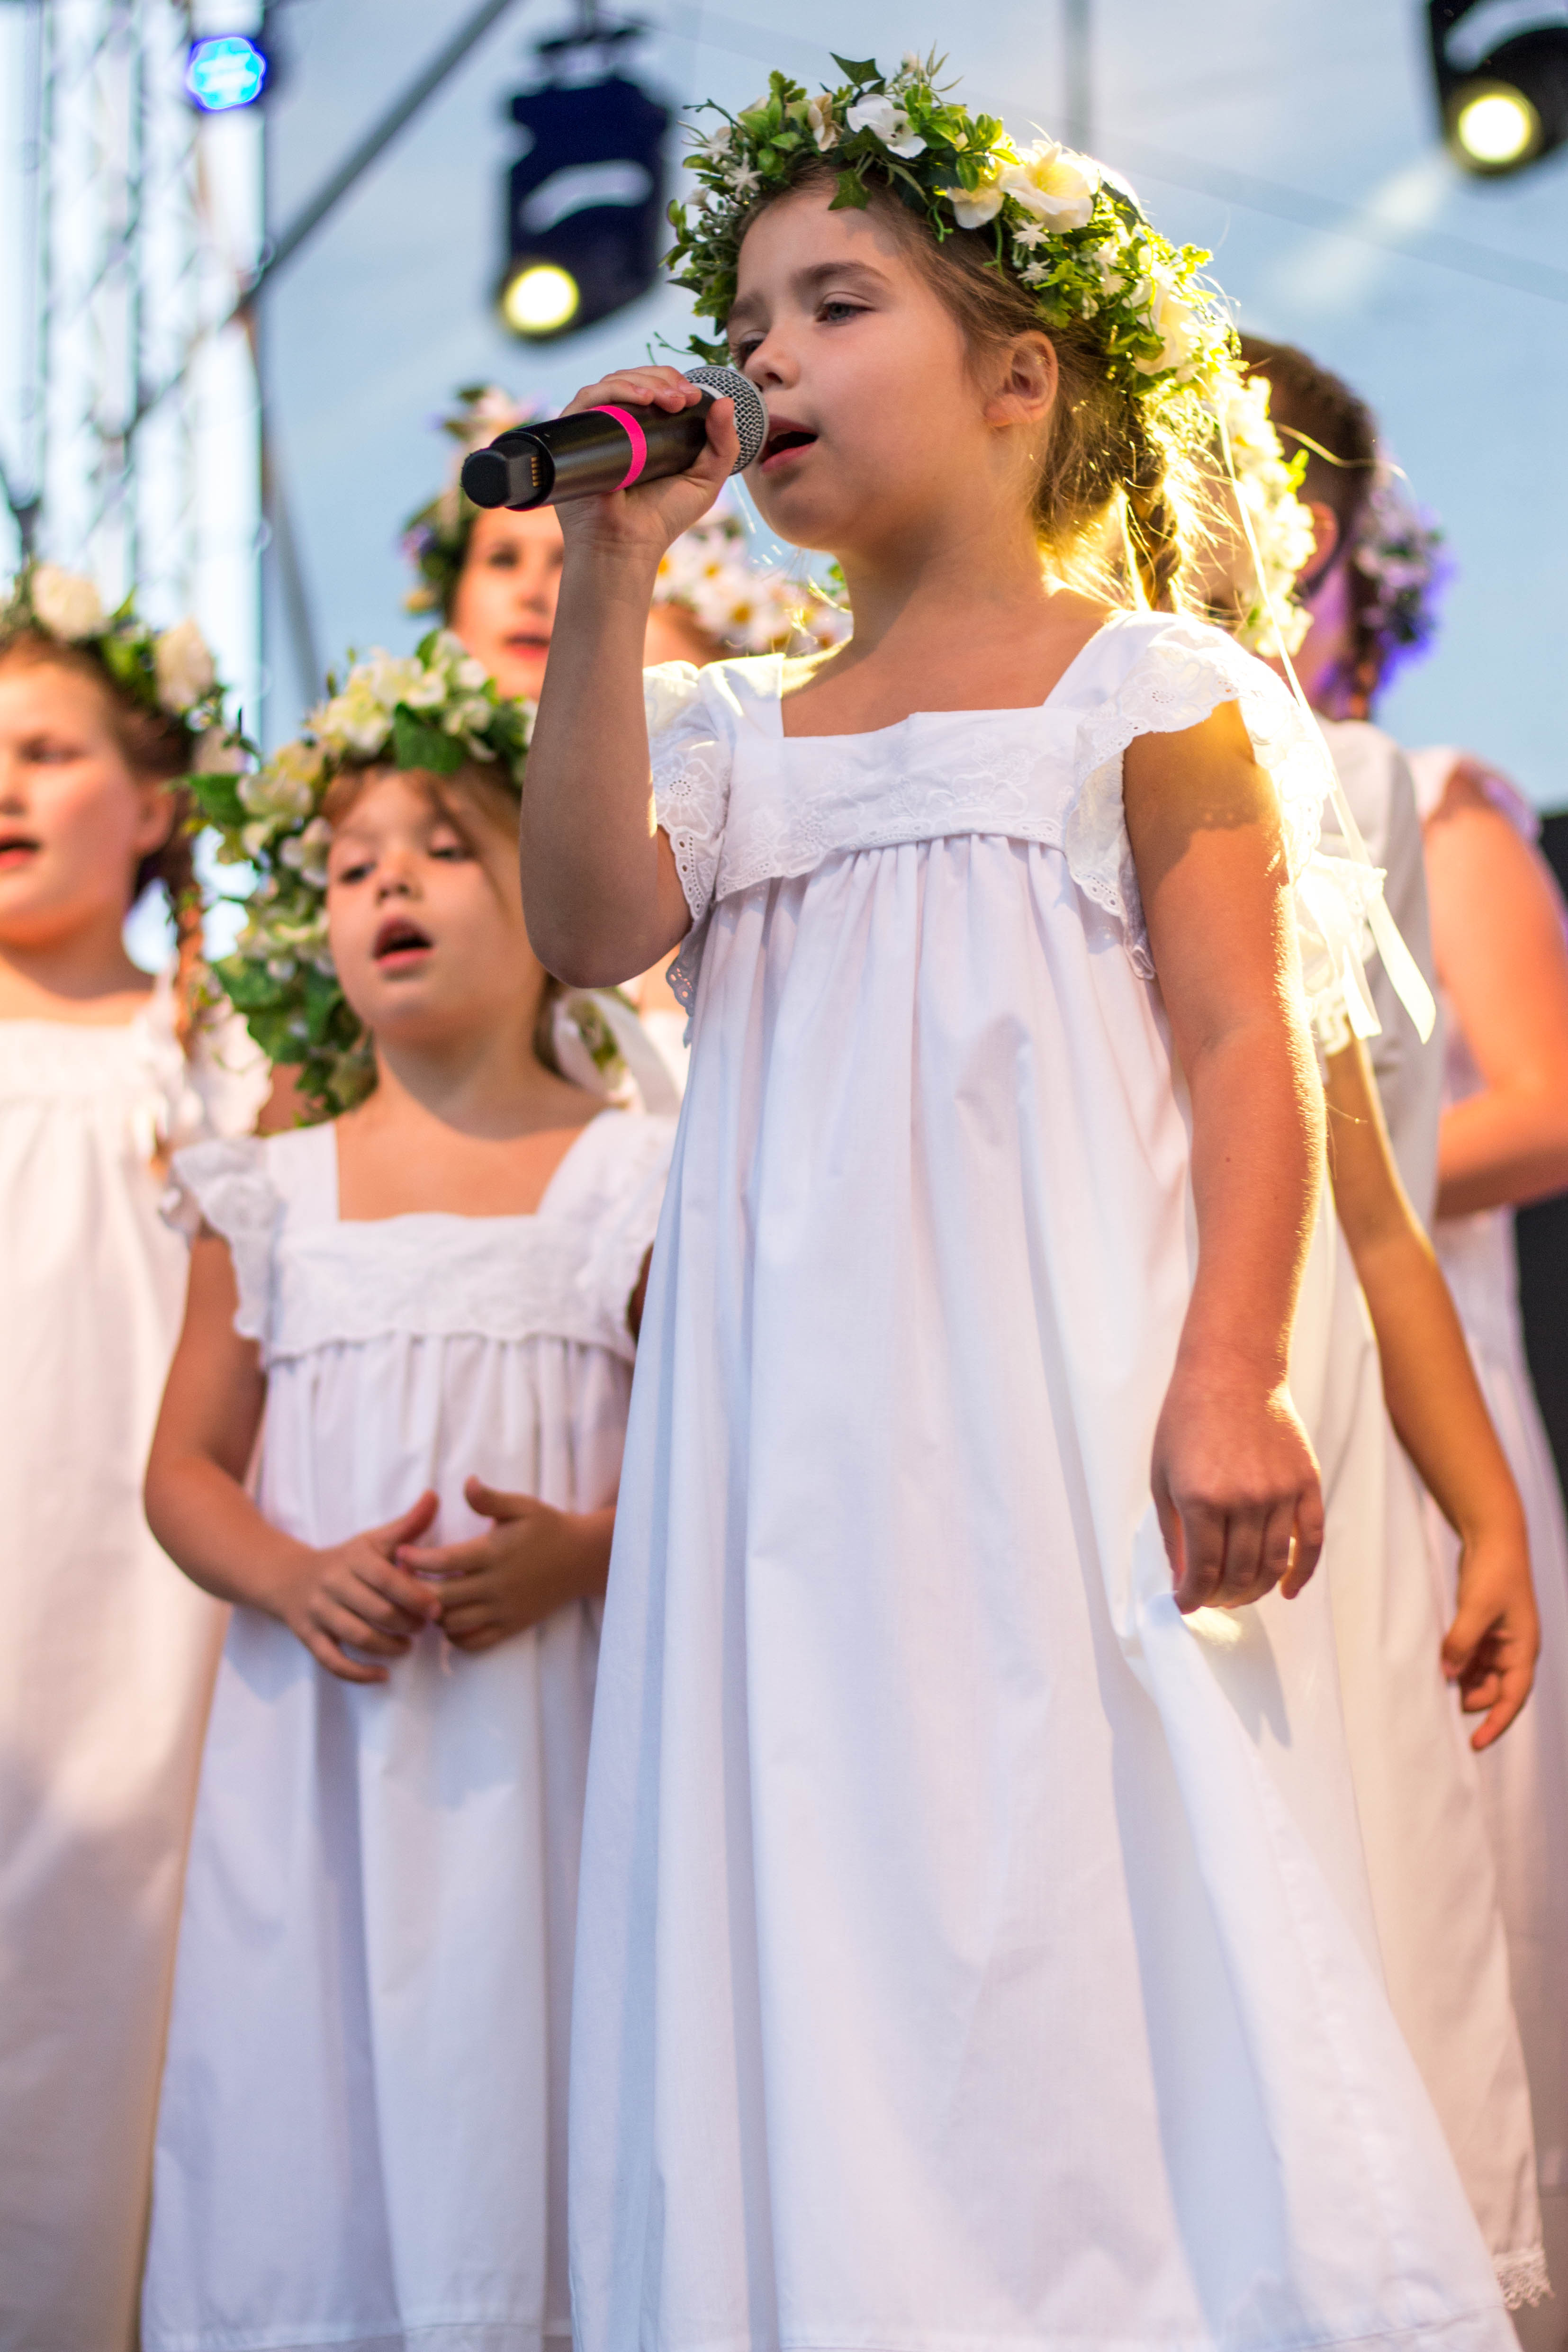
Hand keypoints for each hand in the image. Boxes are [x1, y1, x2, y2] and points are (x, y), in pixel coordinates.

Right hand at [276, 1492, 441, 1683]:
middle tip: (425, 1627)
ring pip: (357, 1637)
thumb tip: (435, 1496)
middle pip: (377, 1611)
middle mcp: (333, 1584)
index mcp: (354, 1559)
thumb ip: (408, 1525)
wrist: (287, 1576)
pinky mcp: (307, 1636)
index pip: (387, 1579)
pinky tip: (383, 1675)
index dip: (415, 1596)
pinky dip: (359, 1673)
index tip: (437, 1608)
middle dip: (407, 1623)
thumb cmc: (344, 1559)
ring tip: (408, 1645)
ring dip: (389, 1647)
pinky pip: (332, 1662)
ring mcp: (318, 1612)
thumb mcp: (373, 1540)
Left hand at [397, 1477, 612, 1654]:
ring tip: (424, 1597)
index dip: (416, 1559)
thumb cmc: (547, 1528)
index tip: (399, 1553)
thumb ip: (490, 1498)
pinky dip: (454, 1635)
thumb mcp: (522, 1506)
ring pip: (453, 1623)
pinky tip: (449, 1617)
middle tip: (402, 1580)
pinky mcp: (511, 1626)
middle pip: (441, 1597)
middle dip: (415, 1590)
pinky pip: (473, 1642)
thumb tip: (466, 1482)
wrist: (581, 1559)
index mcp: (494, 1553)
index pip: (444, 1561)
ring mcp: (504, 1610)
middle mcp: (496, 1585)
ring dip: (433, 1612)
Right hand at [555, 365, 738, 564]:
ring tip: (667, 398)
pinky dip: (614, 389)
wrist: (627, 545)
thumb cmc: (663, 518)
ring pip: (613, 382)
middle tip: (682, 398)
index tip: (692, 395)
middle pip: (635, 379)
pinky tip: (641, 398)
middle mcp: (618, 424)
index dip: (673, 381)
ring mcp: (595, 428)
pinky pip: (589, 398)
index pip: (654, 387)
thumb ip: (723, 445)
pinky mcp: (574, 434)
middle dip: (663, 379)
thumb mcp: (705, 480)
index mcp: (645, 429)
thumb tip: (725, 402)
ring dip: (642, 380)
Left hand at [1151, 1357, 1323, 1612]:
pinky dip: (1302, 1573)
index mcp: (1202, 1500)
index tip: (1185, 1604)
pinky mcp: (1306, 1484)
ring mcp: (1280, 1494)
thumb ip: (1173, 1532)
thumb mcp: (1163, 1475)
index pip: (1203, 1571)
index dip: (1193, 1597)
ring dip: (1256, 1591)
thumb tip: (1183, 1578)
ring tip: (1239, 1595)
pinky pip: (1312, 1541)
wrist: (1232, 1372)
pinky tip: (1288, 1591)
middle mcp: (1245, 1501)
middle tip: (1210, 1599)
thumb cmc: (1188, 1420)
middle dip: (1221, 1598)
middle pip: (1240, 1575)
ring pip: (1275, 1566)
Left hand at [1444, 1518, 1538, 1747]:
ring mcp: (1499, 1639)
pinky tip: (1442, 1670)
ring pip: (1482, 1674)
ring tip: (1441, 1689)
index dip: (1496, 1722)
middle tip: (1445, 1707)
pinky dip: (1459, 1665)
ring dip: (1464, 1684)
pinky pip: (1472, 1657)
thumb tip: (1449, 1675)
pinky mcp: (1483, 1628)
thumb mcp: (1477, 1609)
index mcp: (1524, 1649)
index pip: (1513, 1697)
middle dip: (1474, 1701)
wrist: (1493, 1539)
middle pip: (1496, 1689)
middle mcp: (1514, 1649)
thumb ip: (1462, 1643)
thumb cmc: (1494, 1572)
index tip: (1476, 1742)